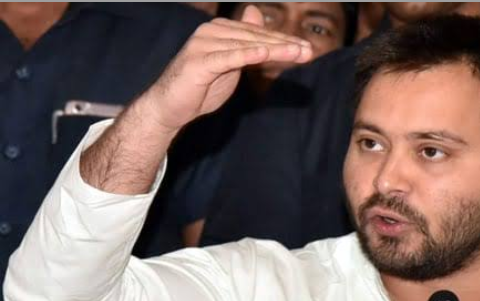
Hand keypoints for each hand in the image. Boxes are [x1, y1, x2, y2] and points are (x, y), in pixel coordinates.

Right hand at [139, 5, 311, 133]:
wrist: (170, 107)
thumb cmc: (201, 87)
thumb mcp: (229, 64)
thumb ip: (245, 43)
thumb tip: (256, 14)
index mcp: (220, 30)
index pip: (258, 34)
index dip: (283, 41)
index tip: (307, 49)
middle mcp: (211, 32)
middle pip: (255, 38)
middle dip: (284, 45)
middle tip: (309, 51)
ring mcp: (203, 45)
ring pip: (247, 46)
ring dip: (275, 49)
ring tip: (298, 53)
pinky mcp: (199, 62)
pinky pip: (229, 58)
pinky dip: (248, 55)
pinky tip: (265, 54)